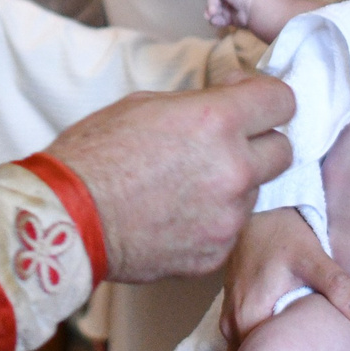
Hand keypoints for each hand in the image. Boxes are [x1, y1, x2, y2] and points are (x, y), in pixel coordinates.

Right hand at [45, 76, 296, 283]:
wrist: (66, 218)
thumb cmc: (96, 154)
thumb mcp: (148, 104)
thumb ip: (203, 103)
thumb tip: (234, 97)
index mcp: (216, 121)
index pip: (283, 100)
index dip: (267, 99)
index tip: (252, 103)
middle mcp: (234, 169)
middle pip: (283, 150)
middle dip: (260, 144)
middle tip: (225, 145)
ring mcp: (228, 217)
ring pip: (254, 192)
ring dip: (233, 185)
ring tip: (185, 185)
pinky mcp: (216, 253)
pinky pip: (230, 229)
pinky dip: (211, 220)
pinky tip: (175, 214)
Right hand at [196, 0, 255, 31]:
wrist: (254, 10)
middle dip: (211, 3)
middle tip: (214, 9)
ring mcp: (229, 6)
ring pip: (212, 9)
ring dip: (211, 12)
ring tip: (214, 16)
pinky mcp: (229, 18)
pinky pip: (217, 19)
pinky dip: (216, 21)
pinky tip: (218, 22)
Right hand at [223, 206, 349, 343]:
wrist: (260, 210)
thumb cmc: (285, 233)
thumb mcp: (314, 259)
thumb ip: (339, 288)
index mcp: (249, 317)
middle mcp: (232, 323)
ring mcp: (228, 317)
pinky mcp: (231, 309)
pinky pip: (244, 340)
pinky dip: (262, 349)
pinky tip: (284, 350)